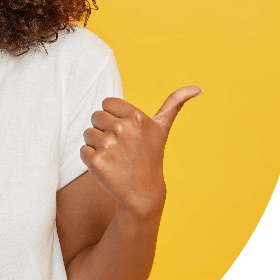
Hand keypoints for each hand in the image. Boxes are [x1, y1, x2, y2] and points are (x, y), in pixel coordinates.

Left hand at [80, 85, 201, 215]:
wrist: (143, 192)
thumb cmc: (150, 156)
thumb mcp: (161, 128)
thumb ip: (174, 104)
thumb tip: (197, 87)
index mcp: (135, 116)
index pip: (106, 103)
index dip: (112, 116)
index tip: (124, 130)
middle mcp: (121, 128)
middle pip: (95, 117)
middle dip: (104, 130)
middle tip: (119, 145)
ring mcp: (108, 145)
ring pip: (87, 133)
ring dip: (96, 144)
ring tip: (114, 156)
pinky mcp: (95, 161)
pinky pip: (83, 150)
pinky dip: (90, 158)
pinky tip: (107, 166)